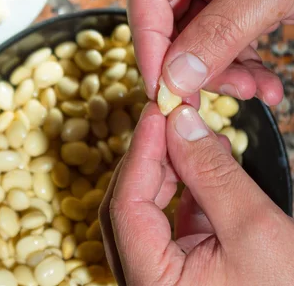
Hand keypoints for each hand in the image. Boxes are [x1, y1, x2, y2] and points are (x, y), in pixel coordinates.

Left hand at [98, 103, 293, 284]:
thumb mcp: (254, 230)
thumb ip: (212, 175)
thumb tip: (180, 123)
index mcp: (150, 283)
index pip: (126, 205)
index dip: (139, 152)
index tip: (157, 112)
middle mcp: (145, 282)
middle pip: (128, 206)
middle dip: (150, 158)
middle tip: (171, 118)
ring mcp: (161, 277)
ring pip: (147, 213)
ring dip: (168, 172)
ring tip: (193, 136)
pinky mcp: (182, 272)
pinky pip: (170, 224)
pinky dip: (184, 192)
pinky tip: (204, 166)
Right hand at [127, 0, 289, 103]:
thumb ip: (221, 33)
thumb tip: (177, 79)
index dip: (149, 44)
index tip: (160, 86)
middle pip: (171, 12)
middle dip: (194, 61)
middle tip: (207, 95)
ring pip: (199, 25)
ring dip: (224, 64)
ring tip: (254, 89)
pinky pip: (226, 23)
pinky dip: (242, 53)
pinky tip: (261, 78)